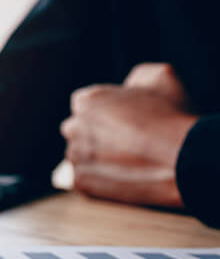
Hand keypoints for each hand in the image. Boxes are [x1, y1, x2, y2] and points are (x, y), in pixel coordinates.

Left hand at [61, 66, 197, 206]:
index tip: (125, 120)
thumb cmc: (174, 115)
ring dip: (97, 157)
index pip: (86, 104)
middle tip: (126, 141)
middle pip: (78, 129)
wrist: (184, 158)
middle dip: (96, 134)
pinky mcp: (82, 182)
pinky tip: (124, 176)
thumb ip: (137, 76)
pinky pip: (84, 179)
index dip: (107, 111)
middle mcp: (73, 128)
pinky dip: (100, 179)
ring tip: (128, 160)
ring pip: (81, 156)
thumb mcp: (161, 76)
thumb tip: (132, 84)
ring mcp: (76, 157)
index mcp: (86, 101)